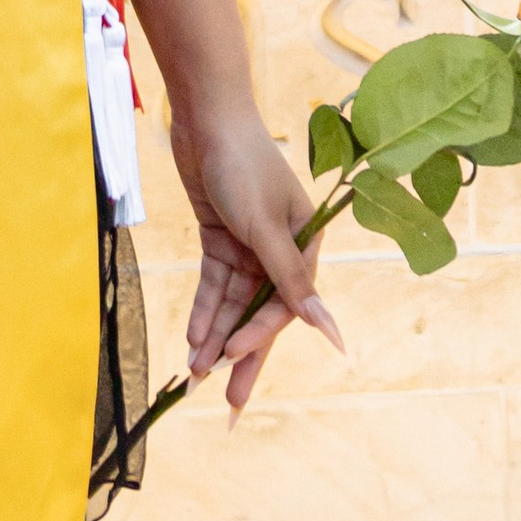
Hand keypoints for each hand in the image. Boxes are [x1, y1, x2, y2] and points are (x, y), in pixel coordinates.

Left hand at [170, 102, 342, 412]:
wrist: (205, 117)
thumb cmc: (242, 164)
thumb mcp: (265, 226)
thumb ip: (290, 281)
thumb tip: (329, 332)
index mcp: (306, 244)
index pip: (283, 305)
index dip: (257, 334)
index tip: (232, 360)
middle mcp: (281, 249)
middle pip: (260, 313)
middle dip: (242, 356)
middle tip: (228, 404)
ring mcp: (250, 244)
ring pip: (233, 302)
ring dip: (214, 334)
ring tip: (195, 371)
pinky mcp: (221, 237)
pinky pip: (214, 283)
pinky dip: (203, 308)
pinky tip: (191, 336)